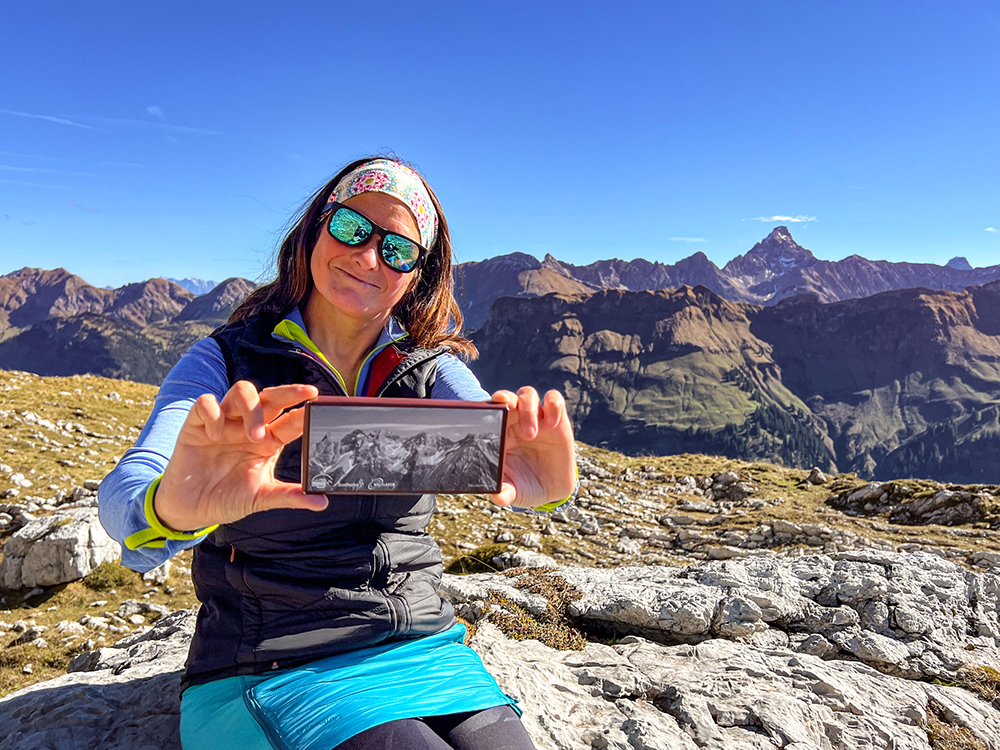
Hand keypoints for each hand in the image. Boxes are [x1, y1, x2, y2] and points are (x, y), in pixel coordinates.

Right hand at [154, 381, 327, 530]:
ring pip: (241, 392)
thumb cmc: (228, 499)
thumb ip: (290, 496)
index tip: (319, 404)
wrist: (190, 510)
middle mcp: (248, 426)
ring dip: (253, 408)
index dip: (304, 410)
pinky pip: (205, 403)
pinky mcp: (197, 425)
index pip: (290, 419)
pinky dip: (213, 412)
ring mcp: (224, 423)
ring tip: (254, 436)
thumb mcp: (261, 498)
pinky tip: (215, 434)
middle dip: (288, 392)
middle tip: (304, 394)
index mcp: (268, 441)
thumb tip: (322, 502)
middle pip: (270, 397)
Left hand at [489, 387, 575, 507]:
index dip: (488, 406)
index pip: (490, 412)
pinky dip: (553, 405)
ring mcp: (536, 419)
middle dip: (507, 401)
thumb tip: (497, 496)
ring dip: (528, 407)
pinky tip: (552, 423)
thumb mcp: (515, 492)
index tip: (489, 412)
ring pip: (528, 394)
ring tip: (532, 434)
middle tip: (510, 417)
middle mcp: (516, 422)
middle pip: (508, 398)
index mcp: (500, 434)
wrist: (552, 491)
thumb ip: (505, 492)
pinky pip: (555, 400)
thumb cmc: (525, 486)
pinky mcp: (557, 420)